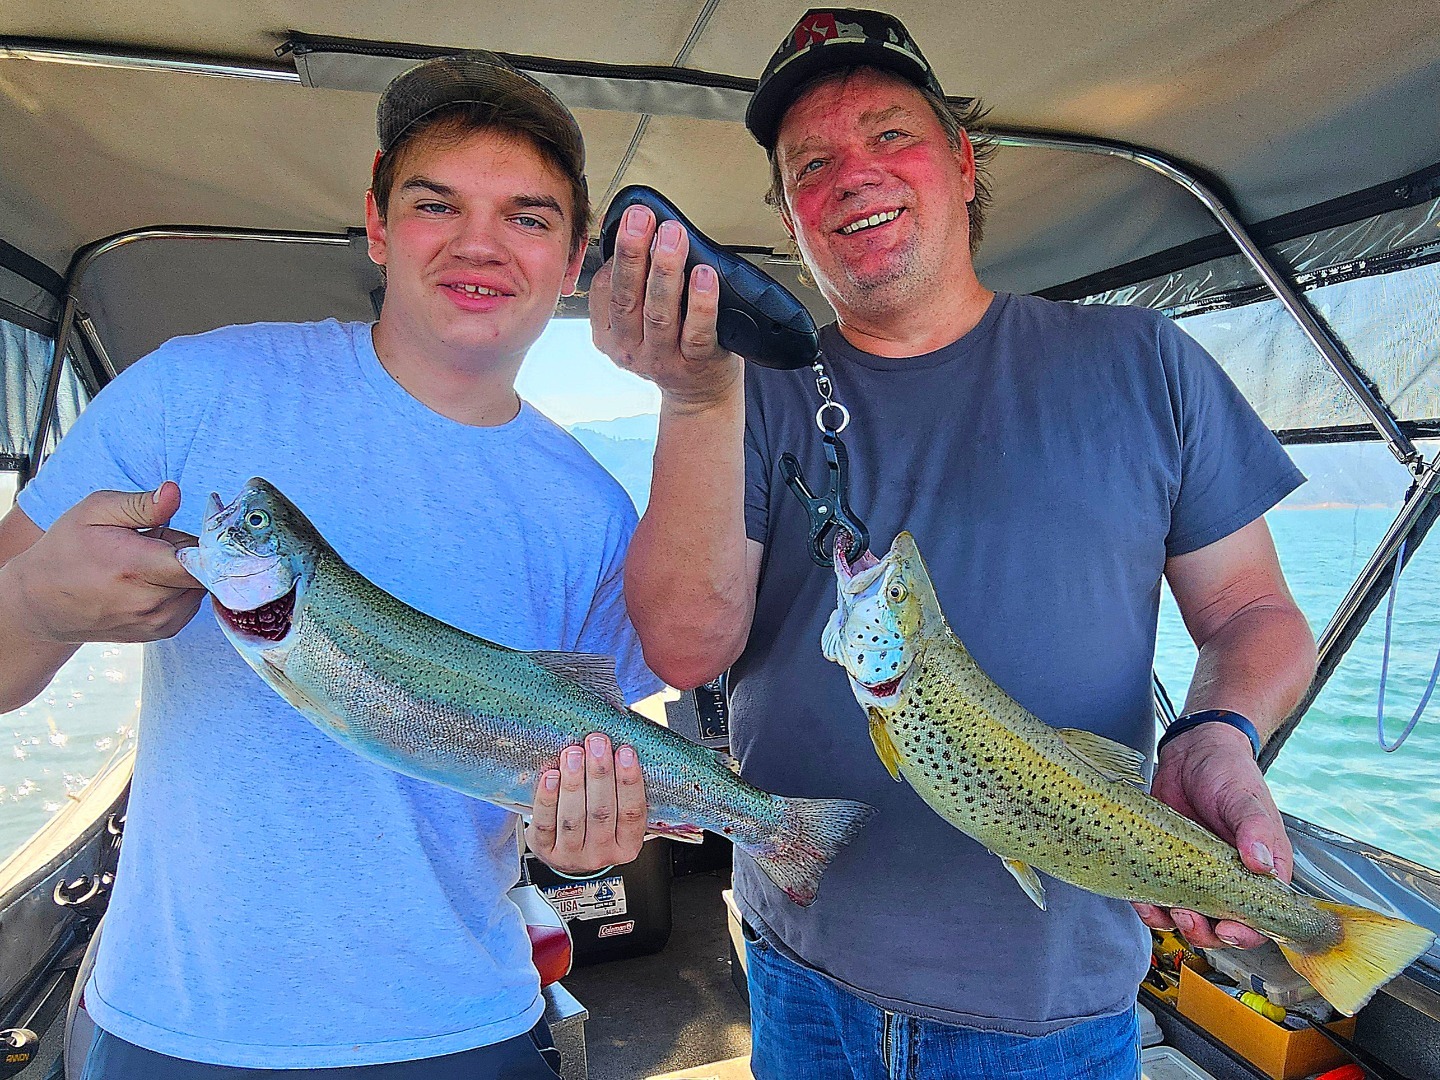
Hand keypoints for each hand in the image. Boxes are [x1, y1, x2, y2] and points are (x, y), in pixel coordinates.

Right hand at [8, 481, 203, 643]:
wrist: (40, 605)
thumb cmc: (66, 551)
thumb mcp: (94, 512)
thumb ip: (141, 504)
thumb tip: (175, 493)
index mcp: (136, 568)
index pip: (201, 560)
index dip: (205, 542)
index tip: (189, 530)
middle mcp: (151, 602)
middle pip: (203, 570)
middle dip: (188, 551)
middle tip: (154, 543)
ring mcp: (158, 622)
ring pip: (199, 587)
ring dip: (183, 572)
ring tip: (146, 563)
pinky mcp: (162, 632)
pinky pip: (190, 602)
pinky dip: (179, 588)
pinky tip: (148, 581)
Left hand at [526, 733, 647, 874]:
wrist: (565, 851)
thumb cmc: (596, 824)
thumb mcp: (617, 817)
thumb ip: (620, 792)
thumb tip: (619, 749)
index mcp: (627, 846)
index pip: (632, 813)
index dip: (629, 781)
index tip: (625, 751)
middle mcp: (602, 855)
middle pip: (602, 812)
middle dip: (599, 773)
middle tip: (596, 743)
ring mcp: (572, 856)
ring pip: (573, 818)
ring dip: (574, 782)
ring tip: (573, 754)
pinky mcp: (546, 851)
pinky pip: (545, 824)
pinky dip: (547, 798)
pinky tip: (550, 776)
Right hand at [589, 204, 741, 412]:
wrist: (700, 395)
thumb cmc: (674, 347)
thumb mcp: (639, 321)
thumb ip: (635, 286)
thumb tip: (638, 232)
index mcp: (611, 335)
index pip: (605, 290)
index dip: (617, 253)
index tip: (631, 219)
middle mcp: (631, 350)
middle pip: (626, 297)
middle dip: (632, 253)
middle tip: (641, 218)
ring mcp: (663, 360)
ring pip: (659, 313)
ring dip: (665, 271)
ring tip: (672, 237)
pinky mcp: (696, 365)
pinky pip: (697, 332)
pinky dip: (700, 303)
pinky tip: (704, 277)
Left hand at [1135, 723, 1291, 948]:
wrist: (1192, 751)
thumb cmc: (1228, 773)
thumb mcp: (1244, 798)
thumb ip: (1255, 829)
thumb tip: (1262, 863)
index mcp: (1261, 871)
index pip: (1260, 917)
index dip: (1245, 931)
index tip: (1226, 928)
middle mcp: (1228, 879)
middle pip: (1220, 927)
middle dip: (1203, 931)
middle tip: (1186, 914)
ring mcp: (1195, 873)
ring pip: (1187, 917)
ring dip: (1174, 922)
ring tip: (1162, 908)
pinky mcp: (1165, 863)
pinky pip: (1157, 896)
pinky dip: (1148, 904)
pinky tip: (1140, 898)